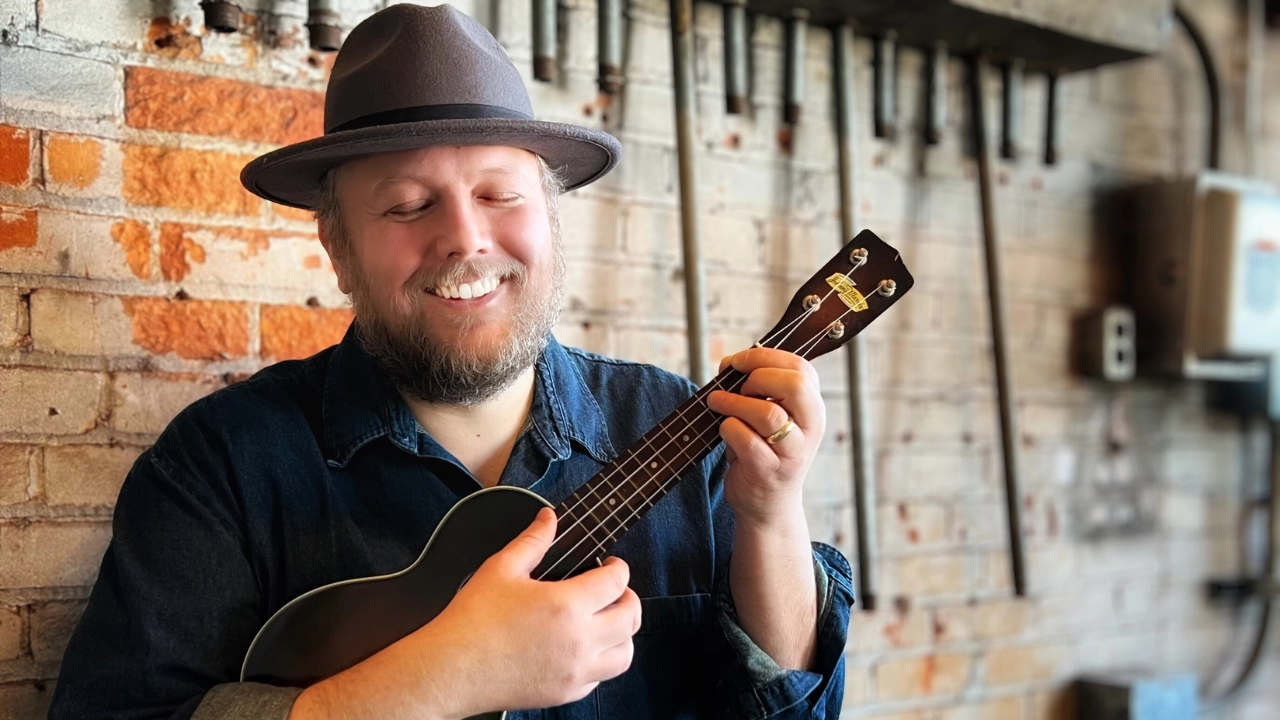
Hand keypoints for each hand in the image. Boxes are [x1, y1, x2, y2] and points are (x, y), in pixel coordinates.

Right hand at [289, 508, 640, 719]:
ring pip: (625, 653)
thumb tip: (549, 517)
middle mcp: (579, 640)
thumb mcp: (501, 568)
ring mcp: (575, 671)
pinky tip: (582, 646)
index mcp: (567, 604)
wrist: (452, 669)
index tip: (609, 563)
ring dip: (623, 633)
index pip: (616, 581)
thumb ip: (532, 540)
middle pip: (631, 617)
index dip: (618, 567)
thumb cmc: (472, 619)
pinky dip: (602, 660)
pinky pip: (601, 677)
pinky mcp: (566, 693)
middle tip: (614, 590)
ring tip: (606, 620)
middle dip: (628, 597)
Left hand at [705, 347, 824, 529]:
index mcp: (813, 409)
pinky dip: (727, 428)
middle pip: (794, 386)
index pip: (801, 368)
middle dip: (757, 376)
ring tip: (716, 402)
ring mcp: (791, 452)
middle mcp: (810, 429)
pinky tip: (723, 430)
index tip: (738, 361)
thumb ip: (758, 389)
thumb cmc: (764, 452)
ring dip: (734, 402)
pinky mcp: (768, 471)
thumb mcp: (770, 417)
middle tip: (736, 386)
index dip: (765, 357)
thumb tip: (729, 363)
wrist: (768, 506)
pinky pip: (745, 439)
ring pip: (768, 413)